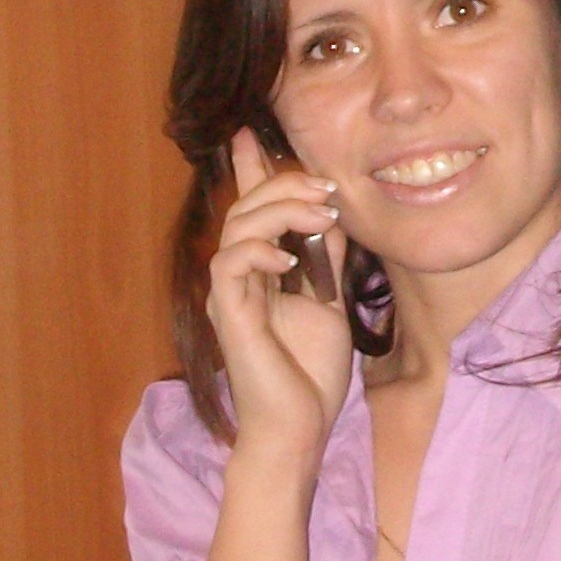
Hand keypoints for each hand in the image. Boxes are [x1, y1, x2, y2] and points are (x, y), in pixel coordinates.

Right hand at [209, 128, 352, 456]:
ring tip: (319, 215)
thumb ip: (326, 261)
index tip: (249, 132)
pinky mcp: (230, 315)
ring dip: (280, 210)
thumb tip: (331, 215)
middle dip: (283, 184)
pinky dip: (259, 251)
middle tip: (324, 187)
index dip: (249, 170)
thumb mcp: (329, 304)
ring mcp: (231, 295)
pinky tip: (290, 260)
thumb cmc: (309, 375)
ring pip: (237, 226)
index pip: (250, 210)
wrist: (298, 428)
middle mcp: (238, 278)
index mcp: (258, 273)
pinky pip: (230, 262)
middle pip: (244, 207)